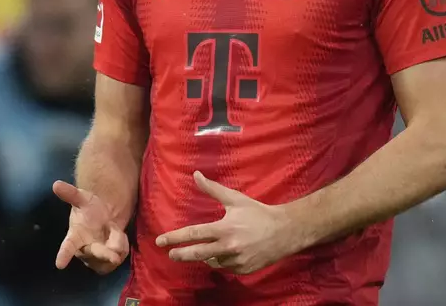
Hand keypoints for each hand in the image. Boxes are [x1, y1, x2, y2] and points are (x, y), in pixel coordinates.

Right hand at [53, 181, 128, 274]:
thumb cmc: (89, 209)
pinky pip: (118, 259)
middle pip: (93, 255)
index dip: (63, 255)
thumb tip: (56, 184)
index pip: (67, 247)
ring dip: (117, 246)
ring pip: (108, 260)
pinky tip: (120, 238)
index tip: (60, 264)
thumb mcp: (82, 198)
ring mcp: (96, 258)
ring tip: (116, 231)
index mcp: (74, 237)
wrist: (104, 216)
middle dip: (104, 254)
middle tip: (114, 254)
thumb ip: (71, 193)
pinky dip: (122, 248)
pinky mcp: (107, 262)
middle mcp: (84, 250)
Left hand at [155, 171, 298, 274]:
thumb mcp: (235, 199)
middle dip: (181, 254)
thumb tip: (195, 175)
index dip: (175, 237)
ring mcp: (236, 261)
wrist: (284, 232)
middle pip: (197, 253)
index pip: (194, 233)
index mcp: (224, 228)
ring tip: (209, 247)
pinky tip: (227, 252)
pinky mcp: (243, 270)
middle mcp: (228, 246)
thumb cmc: (257, 213)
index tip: (160, 241)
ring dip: (206, 256)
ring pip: (212, 261)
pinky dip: (222, 260)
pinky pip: (225, 267)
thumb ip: (213, 189)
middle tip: (171, 254)